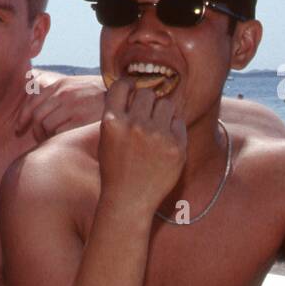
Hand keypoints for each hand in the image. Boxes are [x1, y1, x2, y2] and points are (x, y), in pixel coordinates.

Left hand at [13, 74, 105, 141]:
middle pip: (36, 116)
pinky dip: (56, 139)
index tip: (19, 128)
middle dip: (33, 130)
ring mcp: (72, 106)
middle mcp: (64, 93)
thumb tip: (32, 99)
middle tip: (38, 139)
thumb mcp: (76, 87)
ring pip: (45, 126)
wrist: (124, 99)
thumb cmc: (98, 97)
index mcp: (60, 85)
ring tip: (52, 141)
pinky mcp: (81, 119)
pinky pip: (57, 133)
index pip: (32, 101)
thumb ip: (57, 93)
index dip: (23, 117)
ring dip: (45, 137)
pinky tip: (63, 141)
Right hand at [97, 78, 186, 210]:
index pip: (122, 85)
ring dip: (161, 113)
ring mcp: (157, 135)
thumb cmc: (115, 169)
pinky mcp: (177, 146)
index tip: (132, 90)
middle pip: (147, 93)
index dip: (128, 85)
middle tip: (144, 116)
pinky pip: (178, 123)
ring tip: (155, 130)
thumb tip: (134, 89)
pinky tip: (163, 144)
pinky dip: (172, 130)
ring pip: (166, 105)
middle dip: (146, 102)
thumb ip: (117, 114)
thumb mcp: (106, 139)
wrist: (129, 200)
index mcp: (112, 121)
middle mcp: (135, 125)